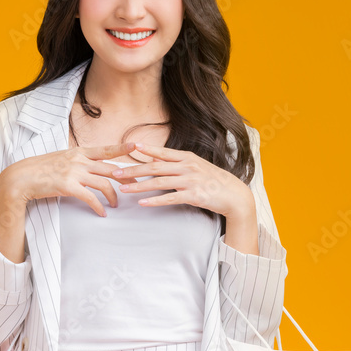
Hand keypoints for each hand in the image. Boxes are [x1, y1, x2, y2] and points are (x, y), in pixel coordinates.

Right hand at [2, 142, 140, 217]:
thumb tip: (89, 166)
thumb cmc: (40, 170)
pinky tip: (102, 213)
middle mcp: (79, 160)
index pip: (105, 149)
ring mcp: (74, 172)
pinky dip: (99, 207)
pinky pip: (91, 198)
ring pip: (104, 184)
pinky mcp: (68, 186)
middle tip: (136, 185)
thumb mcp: (61, 159)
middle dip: (126, 177)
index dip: (121, 148)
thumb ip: (77, 161)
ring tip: (115, 204)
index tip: (135, 146)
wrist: (21, 177)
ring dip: (113, 196)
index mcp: (78, 152)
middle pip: (111, 168)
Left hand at [113, 143, 254, 218]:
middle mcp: (187, 167)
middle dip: (133, 170)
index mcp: (187, 158)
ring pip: (159, 182)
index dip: (145, 149)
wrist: (234, 195)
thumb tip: (154, 159)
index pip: (162, 152)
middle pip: (155, 167)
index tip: (129, 147)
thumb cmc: (213, 180)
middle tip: (116, 172)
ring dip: (139, 186)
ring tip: (124, 189)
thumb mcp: (195, 166)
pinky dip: (155, 201)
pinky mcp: (193, 196)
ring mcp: (190, 181)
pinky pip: (170, 198)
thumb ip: (175, 163)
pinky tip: (143, 203)